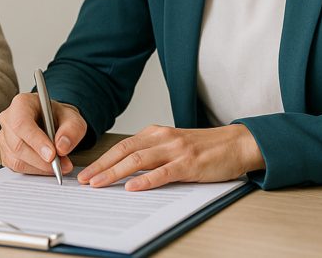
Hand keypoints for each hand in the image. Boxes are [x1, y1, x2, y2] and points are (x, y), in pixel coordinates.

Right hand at [0, 92, 86, 176]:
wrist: (52, 122)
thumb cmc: (57, 116)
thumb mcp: (72, 117)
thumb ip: (71, 129)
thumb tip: (62, 147)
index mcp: (21, 103)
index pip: (22, 123)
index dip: (36, 141)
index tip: (52, 154)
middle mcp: (8, 119)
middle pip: (17, 144)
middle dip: (41, 160)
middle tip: (61, 164)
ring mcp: (4, 137)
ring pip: (16, 159)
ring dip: (39, 167)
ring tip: (59, 166)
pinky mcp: (5, 153)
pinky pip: (16, 167)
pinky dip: (34, 171)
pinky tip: (47, 167)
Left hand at [77, 124, 264, 190]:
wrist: (236, 143)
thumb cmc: (205, 147)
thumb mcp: (173, 145)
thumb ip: (153, 154)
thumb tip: (127, 170)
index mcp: (156, 133)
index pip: (122, 146)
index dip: (102, 158)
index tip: (87, 171)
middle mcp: (162, 138)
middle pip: (124, 151)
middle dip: (101, 166)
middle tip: (84, 179)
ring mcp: (175, 150)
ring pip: (138, 160)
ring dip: (115, 172)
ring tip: (99, 183)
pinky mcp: (189, 163)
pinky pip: (163, 172)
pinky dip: (146, 180)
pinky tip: (132, 187)